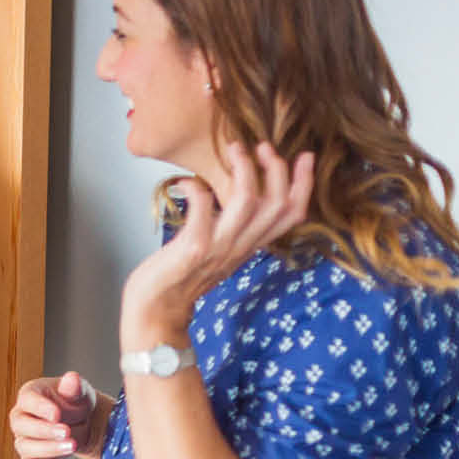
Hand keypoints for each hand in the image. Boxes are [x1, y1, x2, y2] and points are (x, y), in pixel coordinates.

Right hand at [10, 371, 107, 458]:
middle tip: (66, 431)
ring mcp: (24, 439)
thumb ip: (74, 386)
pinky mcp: (31, 458)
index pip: (27, 400)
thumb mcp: (80, 391)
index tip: (56, 414)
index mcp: (30, 395)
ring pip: (25, 447)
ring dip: (47, 449)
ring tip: (72, 446)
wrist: (85, 422)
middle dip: (44, 430)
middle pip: (22, 425)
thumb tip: (71, 379)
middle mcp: (22, 417)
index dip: (40, 408)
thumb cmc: (77, 402)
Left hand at [118, 141, 314, 353]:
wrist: (155, 311)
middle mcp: (239, 247)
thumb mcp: (217, 252)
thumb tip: (237, 195)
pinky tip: (186, 182)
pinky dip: (197, 190)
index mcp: (249, 246)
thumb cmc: (179, 277)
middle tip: (263, 147)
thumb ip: (232, 229)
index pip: (292, 215)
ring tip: (235, 150)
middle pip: (278, 205)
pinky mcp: (192, 248)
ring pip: (248, 203)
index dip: (303, 184)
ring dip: (243, 171)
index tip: (303, 157)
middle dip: (277, 170)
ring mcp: (218, 248)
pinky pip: (203, 210)